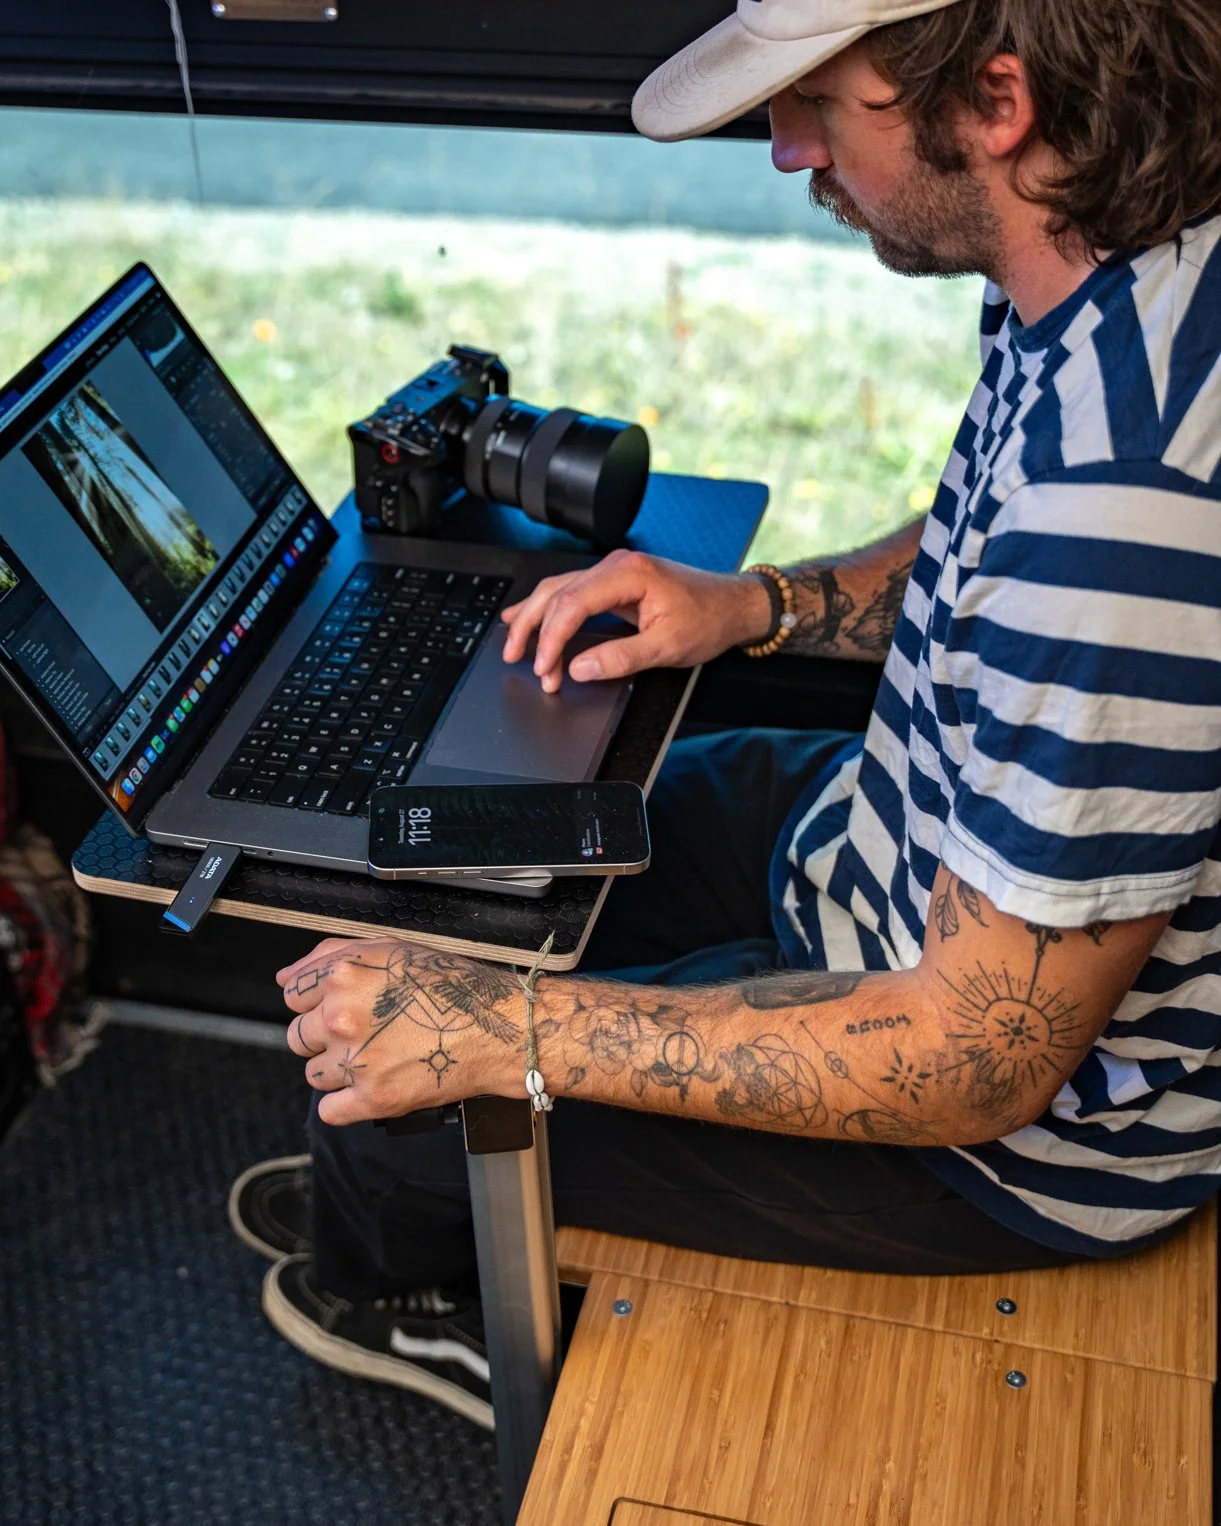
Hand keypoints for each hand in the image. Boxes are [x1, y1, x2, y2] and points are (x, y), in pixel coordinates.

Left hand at [279, 936, 524, 1125]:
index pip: (292, 995)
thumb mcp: (392, 949)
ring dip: (339, 1070)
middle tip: (366, 1033)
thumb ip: (330, 956)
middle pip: (297, 1037)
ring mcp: (355, 1060)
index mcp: (344, 975)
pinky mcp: (372, 1099)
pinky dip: (348, 1104)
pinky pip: (330, 1110)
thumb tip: (285, 976)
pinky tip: (376, 1084)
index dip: (316, 1000)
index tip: (337, 1007)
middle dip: (325, 1036)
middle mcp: (342, 1016)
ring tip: (378, 1057)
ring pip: (314, 1074)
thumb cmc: (453, 987)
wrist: (497, 1029)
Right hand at [500, 549, 773, 691]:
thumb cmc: (708, 619)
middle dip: (533, 629)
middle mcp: (616, 565)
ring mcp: (614, 571)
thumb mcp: (667, 647)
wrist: (733, 605)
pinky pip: (571, 591)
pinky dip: (547, 607)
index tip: (545, 667)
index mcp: (628, 574)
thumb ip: (620, 658)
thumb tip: (580, 668)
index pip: (572, 604)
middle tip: (517, 658)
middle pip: (557, 593)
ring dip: (534, 617)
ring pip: (558, 590)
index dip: (552, 639)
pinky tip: (525, 616)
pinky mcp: (615, 581)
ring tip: (514, 643)